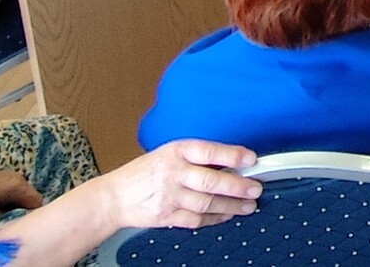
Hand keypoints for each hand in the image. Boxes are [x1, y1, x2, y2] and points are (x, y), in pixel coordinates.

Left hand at [0, 169, 43, 221]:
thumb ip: (9, 218)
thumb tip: (17, 221)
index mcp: (20, 187)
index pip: (37, 202)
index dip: (33, 214)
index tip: (23, 224)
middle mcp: (20, 179)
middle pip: (31, 196)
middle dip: (25, 209)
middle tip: (15, 221)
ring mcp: (12, 176)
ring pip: (23, 193)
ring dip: (18, 203)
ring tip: (7, 214)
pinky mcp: (4, 176)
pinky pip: (15, 189)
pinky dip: (12, 198)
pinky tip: (1, 205)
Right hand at [96, 140, 261, 231]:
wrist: (114, 197)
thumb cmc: (144, 173)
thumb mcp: (167, 153)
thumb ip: (194, 158)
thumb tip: (230, 163)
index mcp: (175, 151)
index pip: (208, 151)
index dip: (232, 154)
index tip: (251, 159)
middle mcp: (173, 172)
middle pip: (210, 180)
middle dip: (238, 186)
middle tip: (255, 188)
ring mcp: (169, 196)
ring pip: (207, 203)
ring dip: (231, 206)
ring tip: (248, 206)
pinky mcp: (166, 216)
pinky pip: (196, 220)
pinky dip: (214, 219)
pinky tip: (226, 216)